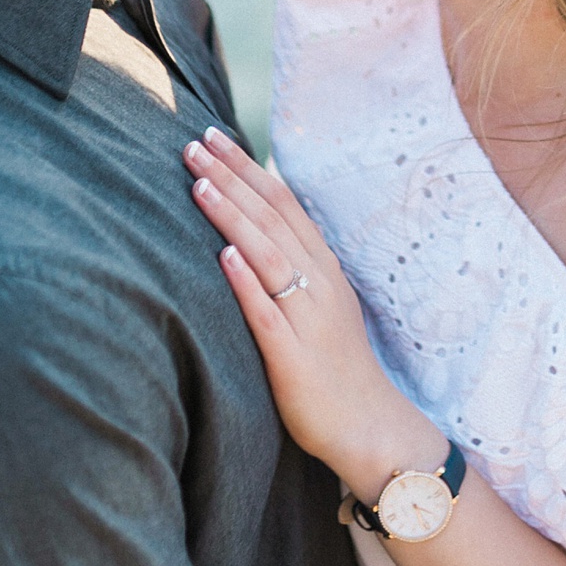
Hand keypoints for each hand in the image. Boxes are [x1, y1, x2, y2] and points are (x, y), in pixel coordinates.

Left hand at [183, 128, 440, 498]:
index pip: (282, 203)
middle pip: (271, 218)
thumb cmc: (336, 367)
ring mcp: (308, 319)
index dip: (246, 167)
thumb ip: (292, 267)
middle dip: (231, 177)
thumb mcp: (319, 305)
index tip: (212, 136)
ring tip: (199, 185)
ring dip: (233, 216)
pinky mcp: (294, 358)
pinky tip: (223, 255)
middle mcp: (318, 284)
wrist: (373, 429)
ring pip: (268, 255)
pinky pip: (268, 313)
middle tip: (192, 144)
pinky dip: (246, 282)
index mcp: (323, 268)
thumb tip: (250, 229)